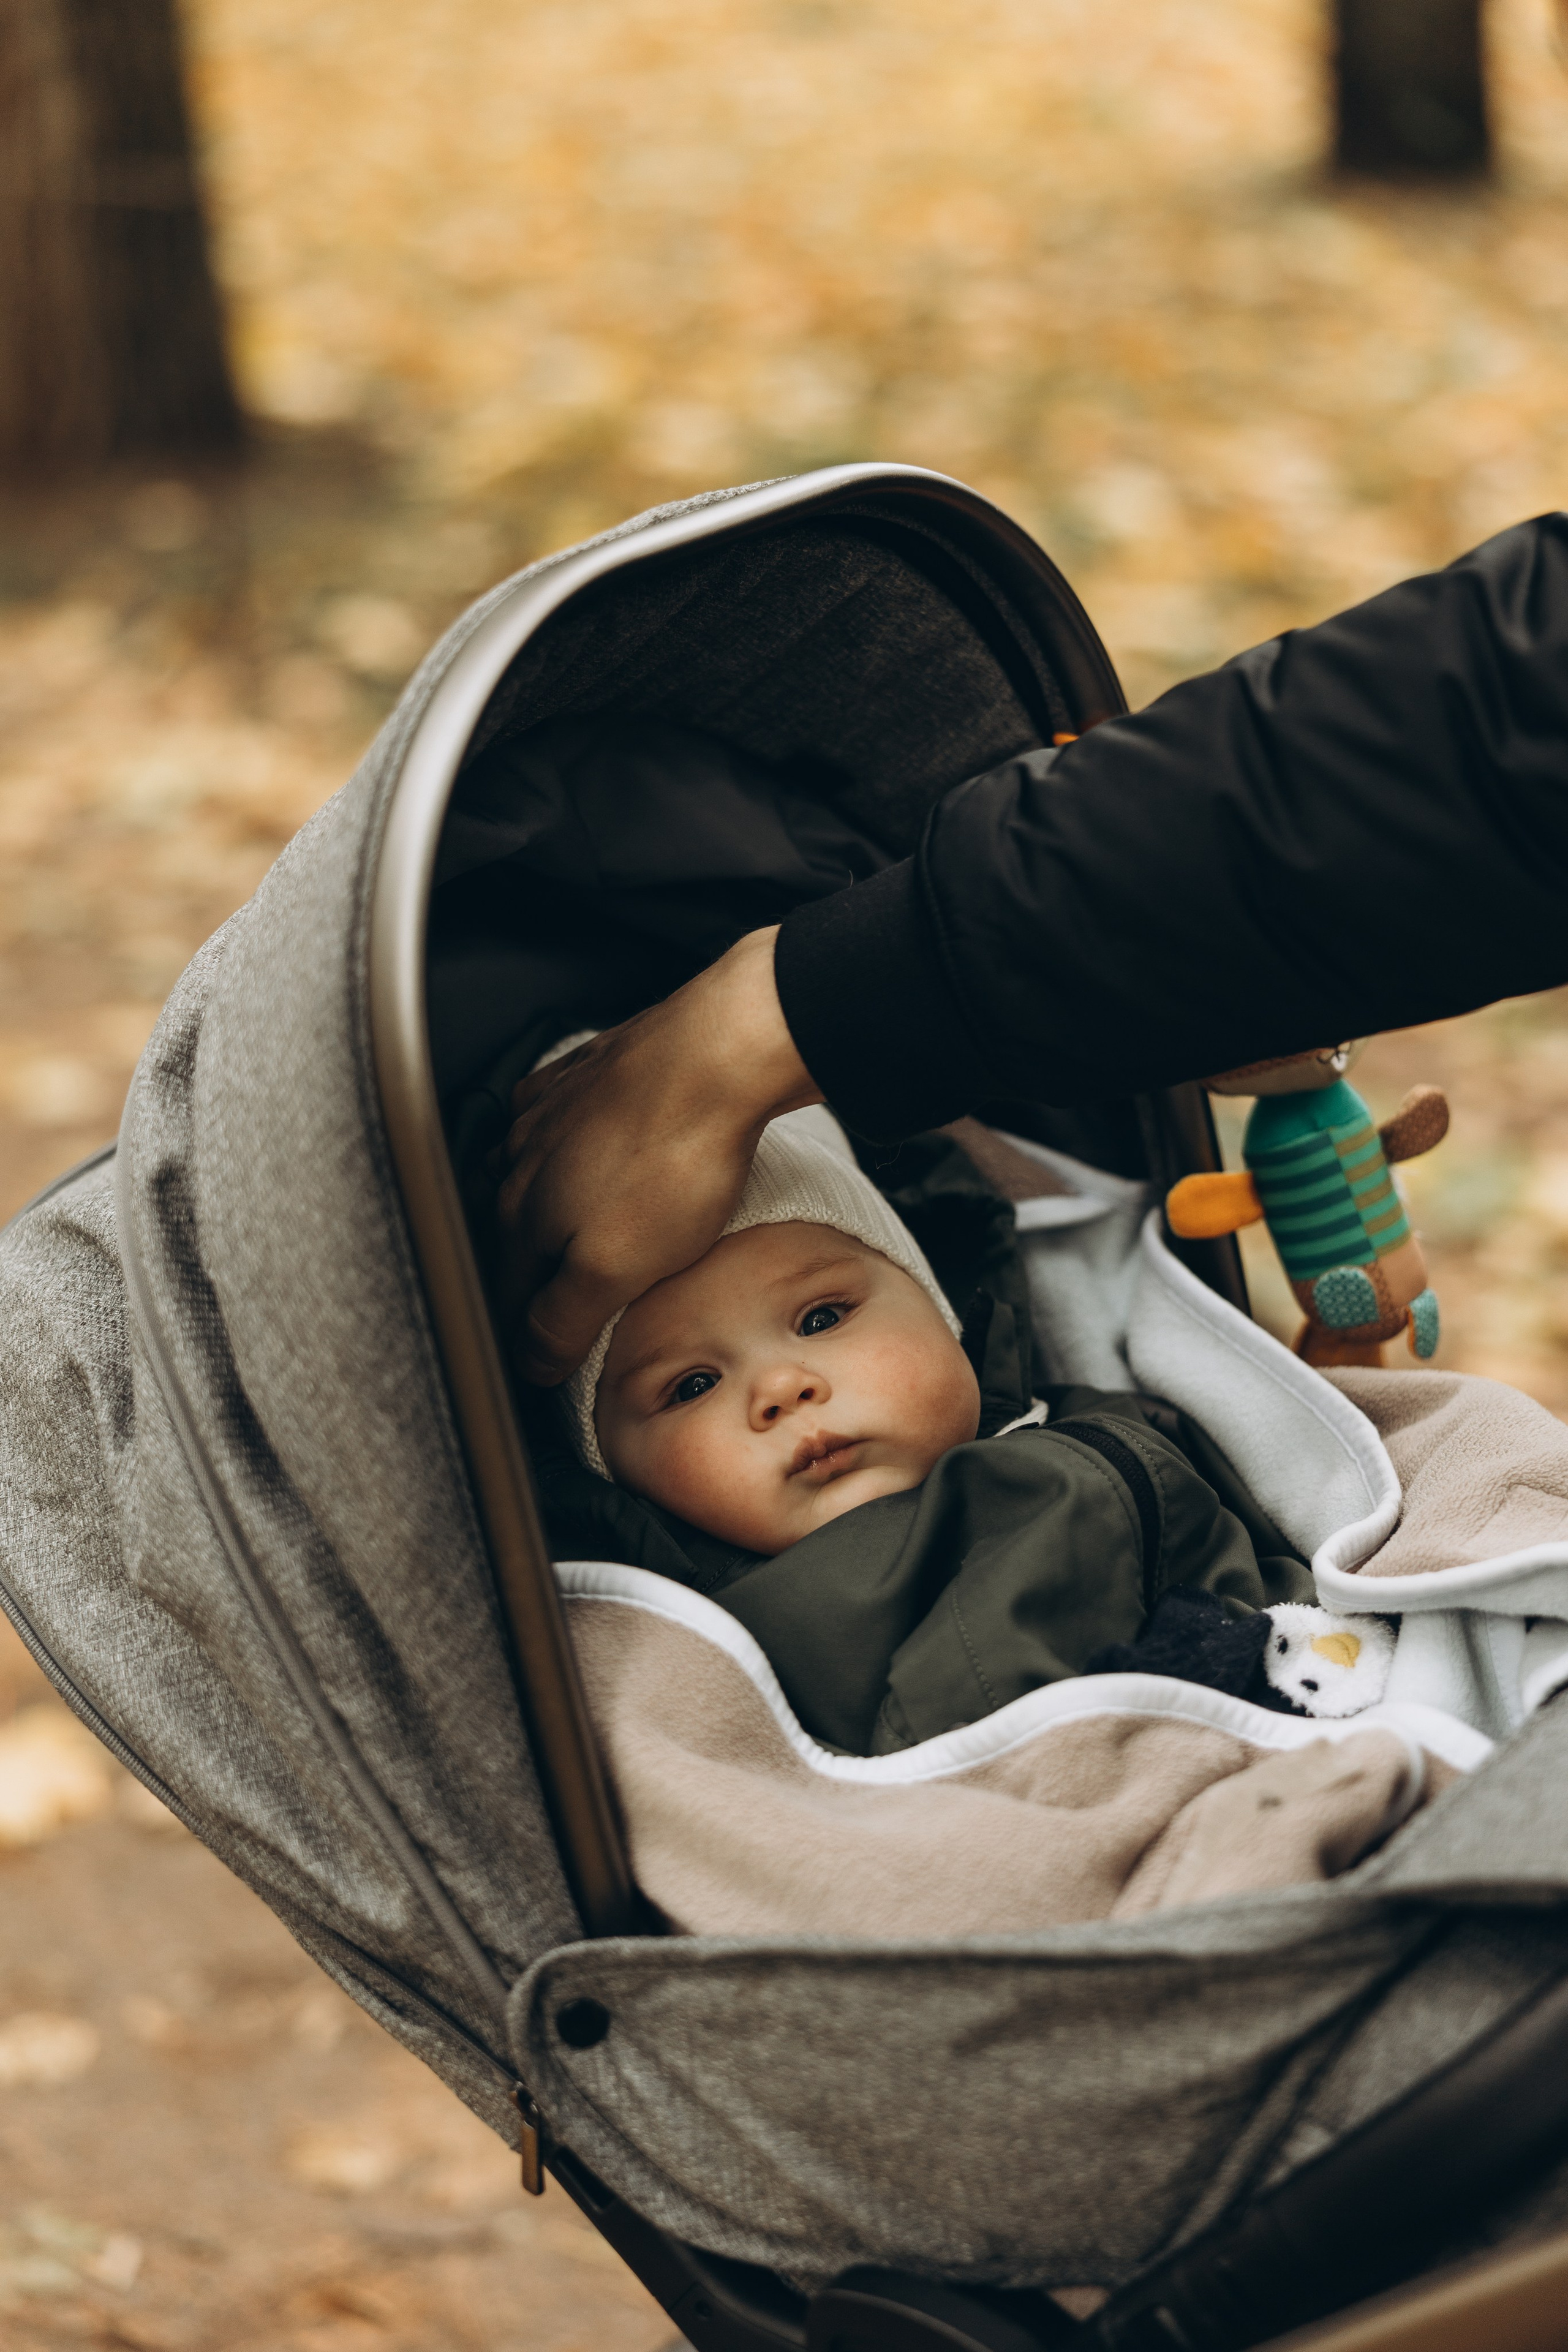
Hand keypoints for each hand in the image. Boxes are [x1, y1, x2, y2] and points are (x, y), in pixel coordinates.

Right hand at [495, 927, 819, 1382]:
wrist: (719, 1055)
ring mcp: (551, 1111)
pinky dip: (567, 1145)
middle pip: (512, 1233)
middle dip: (527, 1271)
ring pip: (529, 1174)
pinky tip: (590, 1152)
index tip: (545, 1355)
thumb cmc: (674, 1158)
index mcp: (522, 1213)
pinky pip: (560, 1120)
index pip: (505, 1293)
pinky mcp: (588, 1073)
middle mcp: (521, 1159)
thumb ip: (562, 1320)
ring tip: (571, 1235)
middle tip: (556, 1303)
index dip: (525, 1332)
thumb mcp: (617, 1268)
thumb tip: (529, 1361)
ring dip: (543, 1207)